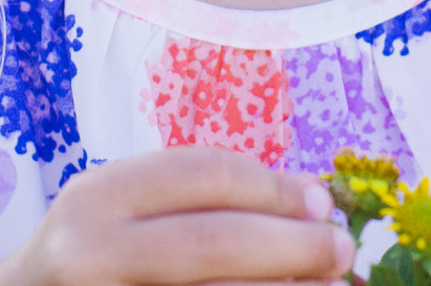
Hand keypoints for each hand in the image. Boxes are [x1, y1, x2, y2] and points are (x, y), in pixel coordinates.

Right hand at [0, 147, 353, 285]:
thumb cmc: (92, 256)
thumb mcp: (126, 210)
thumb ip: (204, 198)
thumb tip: (312, 195)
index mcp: (96, 198)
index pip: (202, 175)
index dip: (273, 187)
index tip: (322, 201)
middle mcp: (89, 254)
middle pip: (213, 243)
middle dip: (291, 244)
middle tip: (341, 248)